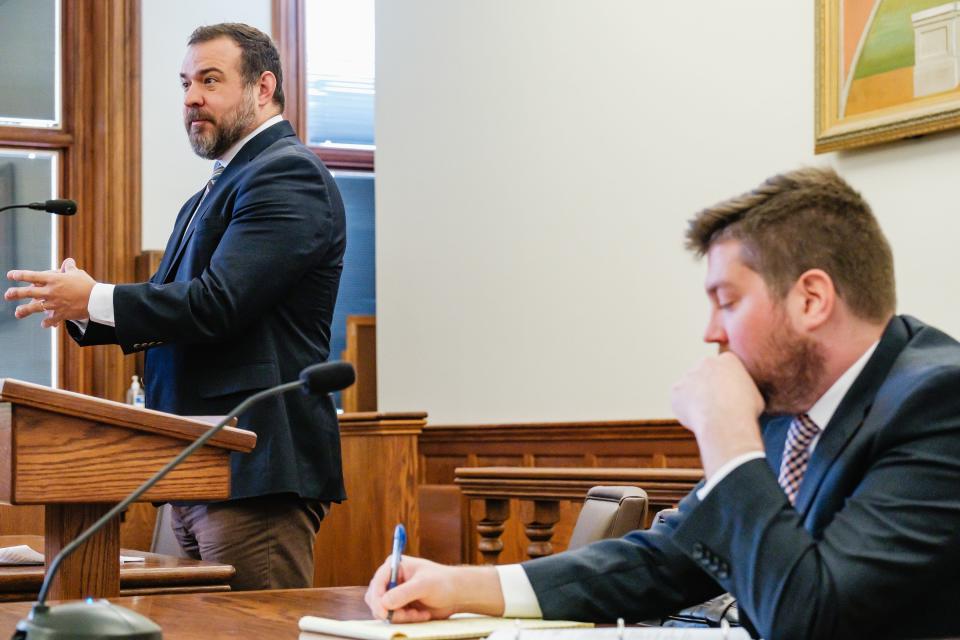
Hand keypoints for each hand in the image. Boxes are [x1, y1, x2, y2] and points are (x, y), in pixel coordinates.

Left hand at [5, 258, 95, 327]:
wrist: (97, 300)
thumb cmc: (88, 285)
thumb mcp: (78, 274)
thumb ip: (70, 268)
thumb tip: (68, 261)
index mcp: (54, 279)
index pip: (33, 275)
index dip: (20, 275)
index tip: (10, 275)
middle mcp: (51, 291)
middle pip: (29, 292)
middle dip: (16, 293)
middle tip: (7, 295)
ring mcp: (55, 304)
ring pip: (35, 307)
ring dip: (24, 310)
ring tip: (17, 312)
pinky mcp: (61, 314)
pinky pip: (51, 320)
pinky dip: (48, 322)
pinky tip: (44, 324)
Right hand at [364, 555, 503, 622]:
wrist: (456, 594)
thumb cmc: (443, 582)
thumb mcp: (424, 585)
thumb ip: (404, 593)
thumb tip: (384, 603)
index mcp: (394, 566)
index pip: (377, 583)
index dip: (378, 599)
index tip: (385, 613)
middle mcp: (391, 578)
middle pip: (375, 598)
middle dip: (391, 610)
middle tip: (409, 614)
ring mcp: (394, 593)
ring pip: (383, 611)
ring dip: (401, 616)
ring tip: (419, 613)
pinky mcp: (399, 606)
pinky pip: (393, 617)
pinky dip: (406, 619)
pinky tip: (421, 614)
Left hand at [670, 352, 764, 476]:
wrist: (725, 422)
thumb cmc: (745, 411)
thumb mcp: (756, 395)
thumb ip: (745, 389)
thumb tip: (744, 395)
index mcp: (728, 360)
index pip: (724, 366)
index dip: (726, 381)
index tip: (728, 394)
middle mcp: (706, 362)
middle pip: (705, 372)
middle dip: (708, 385)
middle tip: (715, 405)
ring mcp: (689, 375)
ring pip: (691, 386)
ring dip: (696, 397)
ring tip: (708, 415)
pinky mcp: (676, 389)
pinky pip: (679, 399)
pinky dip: (685, 408)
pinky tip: (696, 417)